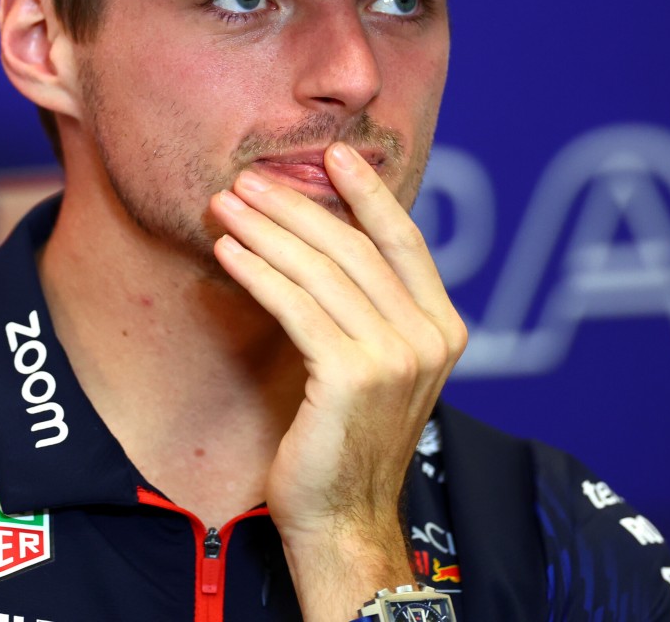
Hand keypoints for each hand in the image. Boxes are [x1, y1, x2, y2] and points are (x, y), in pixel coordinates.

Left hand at [209, 142, 467, 620]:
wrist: (342, 517)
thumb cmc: (346, 439)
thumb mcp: (374, 363)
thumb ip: (369, 308)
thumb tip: (324, 237)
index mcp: (443, 327)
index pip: (404, 241)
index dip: (368, 192)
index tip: (332, 153)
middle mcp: (428, 337)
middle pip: (355, 248)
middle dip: (296, 205)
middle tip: (249, 179)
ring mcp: (395, 357)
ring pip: (321, 271)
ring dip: (267, 230)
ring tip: (226, 205)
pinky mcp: (351, 376)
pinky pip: (296, 307)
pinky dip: (258, 273)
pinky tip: (228, 252)